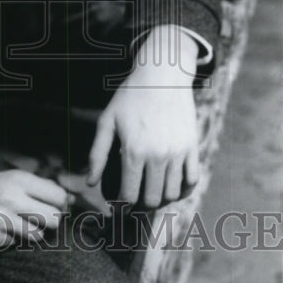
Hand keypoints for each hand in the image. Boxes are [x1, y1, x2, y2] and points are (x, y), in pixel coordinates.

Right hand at [0, 157, 70, 248]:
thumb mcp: (6, 177)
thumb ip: (35, 187)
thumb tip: (70, 199)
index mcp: (17, 178)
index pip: (58, 196)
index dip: (61, 204)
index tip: (55, 206)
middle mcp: (11, 197)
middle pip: (53, 218)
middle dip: (50, 221)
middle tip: (39, 219)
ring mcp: (1, 218)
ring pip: (37, 235)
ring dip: (31, 233)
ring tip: (17, 224)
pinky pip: (14, 244)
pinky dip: (10, 240)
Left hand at [86, 26, 200, 207]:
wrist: (162, 75)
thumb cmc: (130, 97)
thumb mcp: (107, 121)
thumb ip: (98, 153)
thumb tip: (90, 182)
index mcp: (134, 152)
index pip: (129, 195)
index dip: (122, 206)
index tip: (119, 205)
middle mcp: (158, 156)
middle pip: (152, 199)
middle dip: (141, 204)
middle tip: (134, 200)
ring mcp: (178, 152)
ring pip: (173, 194)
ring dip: (161, 198)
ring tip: (151, 191)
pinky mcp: (192, 147)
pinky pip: (192, 179)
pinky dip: (183, 188)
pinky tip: (172, 185)